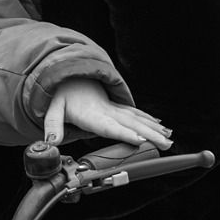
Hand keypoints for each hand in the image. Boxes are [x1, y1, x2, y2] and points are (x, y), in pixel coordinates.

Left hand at [44, 79, 172, 148]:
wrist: (67, 75)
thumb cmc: (61, 94)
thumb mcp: (51, 108)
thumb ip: (52, 125)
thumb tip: (51, 142)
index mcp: (90, 114)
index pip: (109, 126)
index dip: (124, 132)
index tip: (140, 139)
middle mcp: (105, 110)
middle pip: (129, 123)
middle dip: (149, 134)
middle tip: (166, 144)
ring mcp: (113, 108)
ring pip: (136, 118)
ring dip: (154, 128)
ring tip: (169, 138)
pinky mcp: (116, 107)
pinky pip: (135, 113)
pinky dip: (149, 120)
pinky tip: (162, 126)